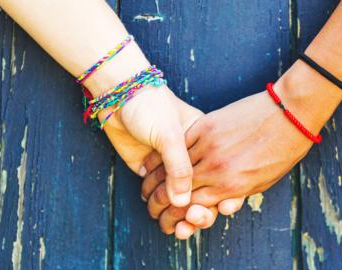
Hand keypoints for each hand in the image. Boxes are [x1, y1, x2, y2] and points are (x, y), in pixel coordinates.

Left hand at [101, 84, 243, 235]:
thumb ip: (178, 167)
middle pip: (203, 191)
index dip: (222, 194)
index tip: (221, 209)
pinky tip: (169, 223)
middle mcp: (192, 157)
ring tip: (179, 230)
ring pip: (184, 198)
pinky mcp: (152, 171)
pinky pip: (163, 196)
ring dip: (183, 217)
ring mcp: (171, 166)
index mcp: (205, 143)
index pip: (219, 173)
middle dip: (201, 211)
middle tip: (192, 222)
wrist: (118, 95)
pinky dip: (166, 211)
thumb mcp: (169, 133)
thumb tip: (183, 203)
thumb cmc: (150, 105)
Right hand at [142, 62, 341, 237]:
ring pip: (174, 167)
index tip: (166, 218)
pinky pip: (181, 143)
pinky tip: (160, 156)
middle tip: (149, 206)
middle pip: (177, 191)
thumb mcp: (261, 183)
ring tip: (146, 184)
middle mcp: (216, 169)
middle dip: (158, 203)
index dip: (175, 215)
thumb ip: (235, 194)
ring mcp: (209, 146)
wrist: (290, 114)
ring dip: (155, 178)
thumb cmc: (282, 152)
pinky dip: (169, 152)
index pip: (192, 207)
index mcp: (230, 187)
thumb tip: (218, 204)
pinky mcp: (206, 126)